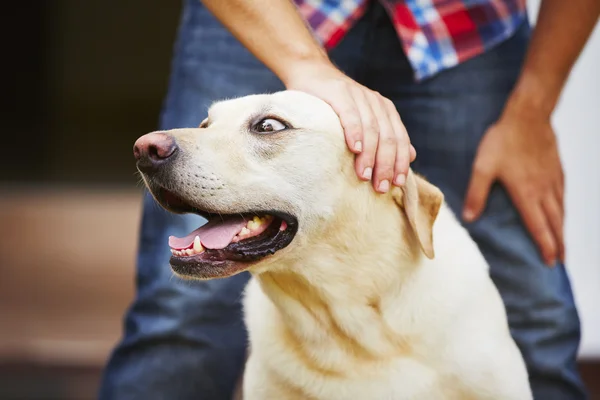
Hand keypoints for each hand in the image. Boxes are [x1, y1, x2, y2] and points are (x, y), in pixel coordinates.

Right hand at [283, 61, 415, 192]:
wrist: (312, 73)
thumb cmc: (335, 105)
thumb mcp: (364, 119)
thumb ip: (386, 135)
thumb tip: (410, 156)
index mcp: (385, 110)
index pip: (399, 139)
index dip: (400, 162)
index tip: (397, 184)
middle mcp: (375, 102)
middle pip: (387, 137)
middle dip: (386, 164)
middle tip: (380, 187)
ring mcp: (358, 95)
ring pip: (371, 129)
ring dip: (370, 155)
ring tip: (365, 175)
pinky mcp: (339, 93)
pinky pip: (350, 114)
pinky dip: (354, 132)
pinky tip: (355, 149)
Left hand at [463, 100, 564, 265]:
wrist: (528, 115)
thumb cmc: (503, 141)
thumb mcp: (482, 167)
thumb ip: (476, 194)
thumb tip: (469, 218)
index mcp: (526, 193)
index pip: (538, 226)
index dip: (545, 245)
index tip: (550, 262)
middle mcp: (543, 190)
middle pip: (554, 222)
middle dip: (558, 244)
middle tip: (561, 261)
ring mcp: (552, 179)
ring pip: (561, 210)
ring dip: (562, 229)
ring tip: (563, 242)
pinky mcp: (556, 168)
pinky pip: (563, 194)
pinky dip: (563, 208)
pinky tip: (561, 210)